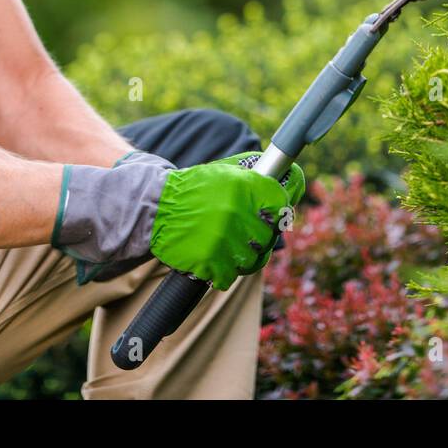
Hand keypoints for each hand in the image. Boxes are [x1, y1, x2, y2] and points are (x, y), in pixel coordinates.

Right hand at [150, 150, 304, 289]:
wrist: (155, 208)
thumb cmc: (195, 189)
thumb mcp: (227, 171)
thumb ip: (258, 179)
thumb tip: (292, 187)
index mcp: (245, 186)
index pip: (282, 204)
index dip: (279, 212)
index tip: (272, 215)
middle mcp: (237, 212)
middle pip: (269, 236)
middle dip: (260, 237)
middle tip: (245, 233)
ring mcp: (224, 239)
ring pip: (253, 260)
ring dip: (243, 256)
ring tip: (228, 246)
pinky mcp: (210, 262)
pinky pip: (230, 276)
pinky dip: (223, 272)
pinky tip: (214, 259)